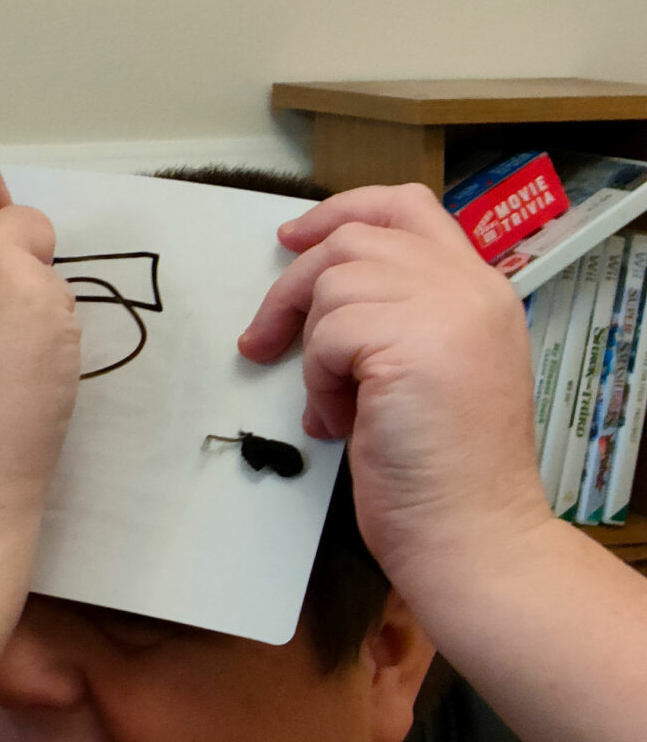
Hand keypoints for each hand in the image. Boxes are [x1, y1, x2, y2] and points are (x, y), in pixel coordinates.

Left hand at [239, 183, 552, 587]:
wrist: (474, 534)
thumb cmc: (443, 473)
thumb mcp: (428, 374)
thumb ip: (395, 324)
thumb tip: (320, 308)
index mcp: (479, 290)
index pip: (407, 207)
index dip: (341, 211)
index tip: (292, 239)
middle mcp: (469, 288)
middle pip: (354, 237)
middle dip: (293, 286)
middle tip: (262, 340)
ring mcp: (447, 310)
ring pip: (333, 285)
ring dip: (314, 352)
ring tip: (335, 407)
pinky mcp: (412, 343)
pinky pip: (328, 335)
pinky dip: (319, 382)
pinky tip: (343, 423)